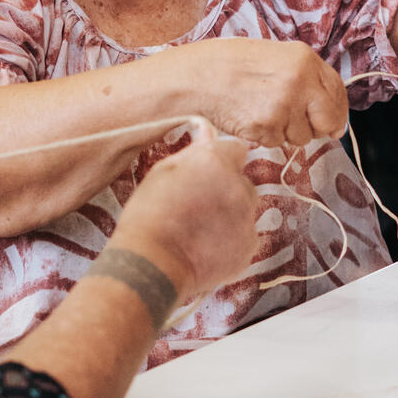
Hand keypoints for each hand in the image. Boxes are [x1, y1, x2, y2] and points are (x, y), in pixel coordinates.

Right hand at [117, 132, 258, 304]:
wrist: (151, 265)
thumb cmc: (148, 216)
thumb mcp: (162, 173)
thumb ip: (192, 152)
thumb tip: (207, 131)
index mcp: (216, 162)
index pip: (237, 149)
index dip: (222, 160)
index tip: (208, 173)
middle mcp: (239, 187)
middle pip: (242, 182)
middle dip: (226, 190)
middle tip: (197, 205)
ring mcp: (247, 219)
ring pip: (245, 210)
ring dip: (230, 215)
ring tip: (198, 231)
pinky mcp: (249, 247)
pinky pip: (244, 236)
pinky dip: (230, 240)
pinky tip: (204, 247)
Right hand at [166, 38, 348, 147]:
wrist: (196, 77)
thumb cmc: (230, 66)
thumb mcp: (274, 58)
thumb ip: (304, 78)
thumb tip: (330, 112)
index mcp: (305, 58)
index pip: (338, 90)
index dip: (337, 110)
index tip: (332, 122)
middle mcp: (300, 80)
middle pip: (329, 119)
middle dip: (316, 128)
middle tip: (295, 124)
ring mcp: (285, 104)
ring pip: (303, 137)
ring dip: (285, 132)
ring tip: (260, 112)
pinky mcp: (268, 126)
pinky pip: (278, 143)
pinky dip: (265, 137)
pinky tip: (248, 118)